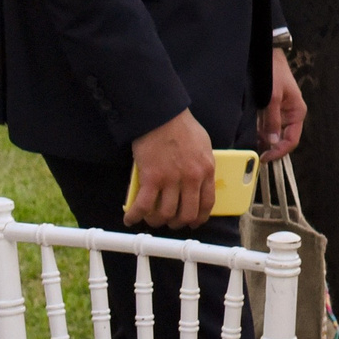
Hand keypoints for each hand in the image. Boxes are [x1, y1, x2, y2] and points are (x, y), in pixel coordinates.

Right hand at [127, 109, 214, 228]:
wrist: (162, 116)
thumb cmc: (182, 127)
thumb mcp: (204, 147)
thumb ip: (203, 166)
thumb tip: (199, 181)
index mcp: (206, 170)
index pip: (207, 203)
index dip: (199, 217)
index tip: (194, 222)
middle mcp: (191, 179)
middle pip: (186, 213)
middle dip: (178, 223)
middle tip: (170, 223)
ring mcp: (171, 180)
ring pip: (165, 213)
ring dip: (157, 221)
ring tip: (152, 220)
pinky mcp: (151, 178)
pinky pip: (143, 205)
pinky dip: (136, 215)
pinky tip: (131, 219)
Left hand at [259, 47, 305, 159]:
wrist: (266, 53)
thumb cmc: (274, 73)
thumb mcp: (273, 96)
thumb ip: (272, 119)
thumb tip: (272, 142)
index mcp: (296, 112)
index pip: (291, 140)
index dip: (279, 151)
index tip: (264, 157)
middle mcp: (289, 115)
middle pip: (281, 138)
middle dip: (269, 146)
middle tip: (253, 153)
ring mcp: (278, 112)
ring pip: (271, 132)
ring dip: (261, 139)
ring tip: (248, 145)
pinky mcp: (268, 108)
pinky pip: (264, 124)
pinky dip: (257, 130)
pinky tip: (247, 134)